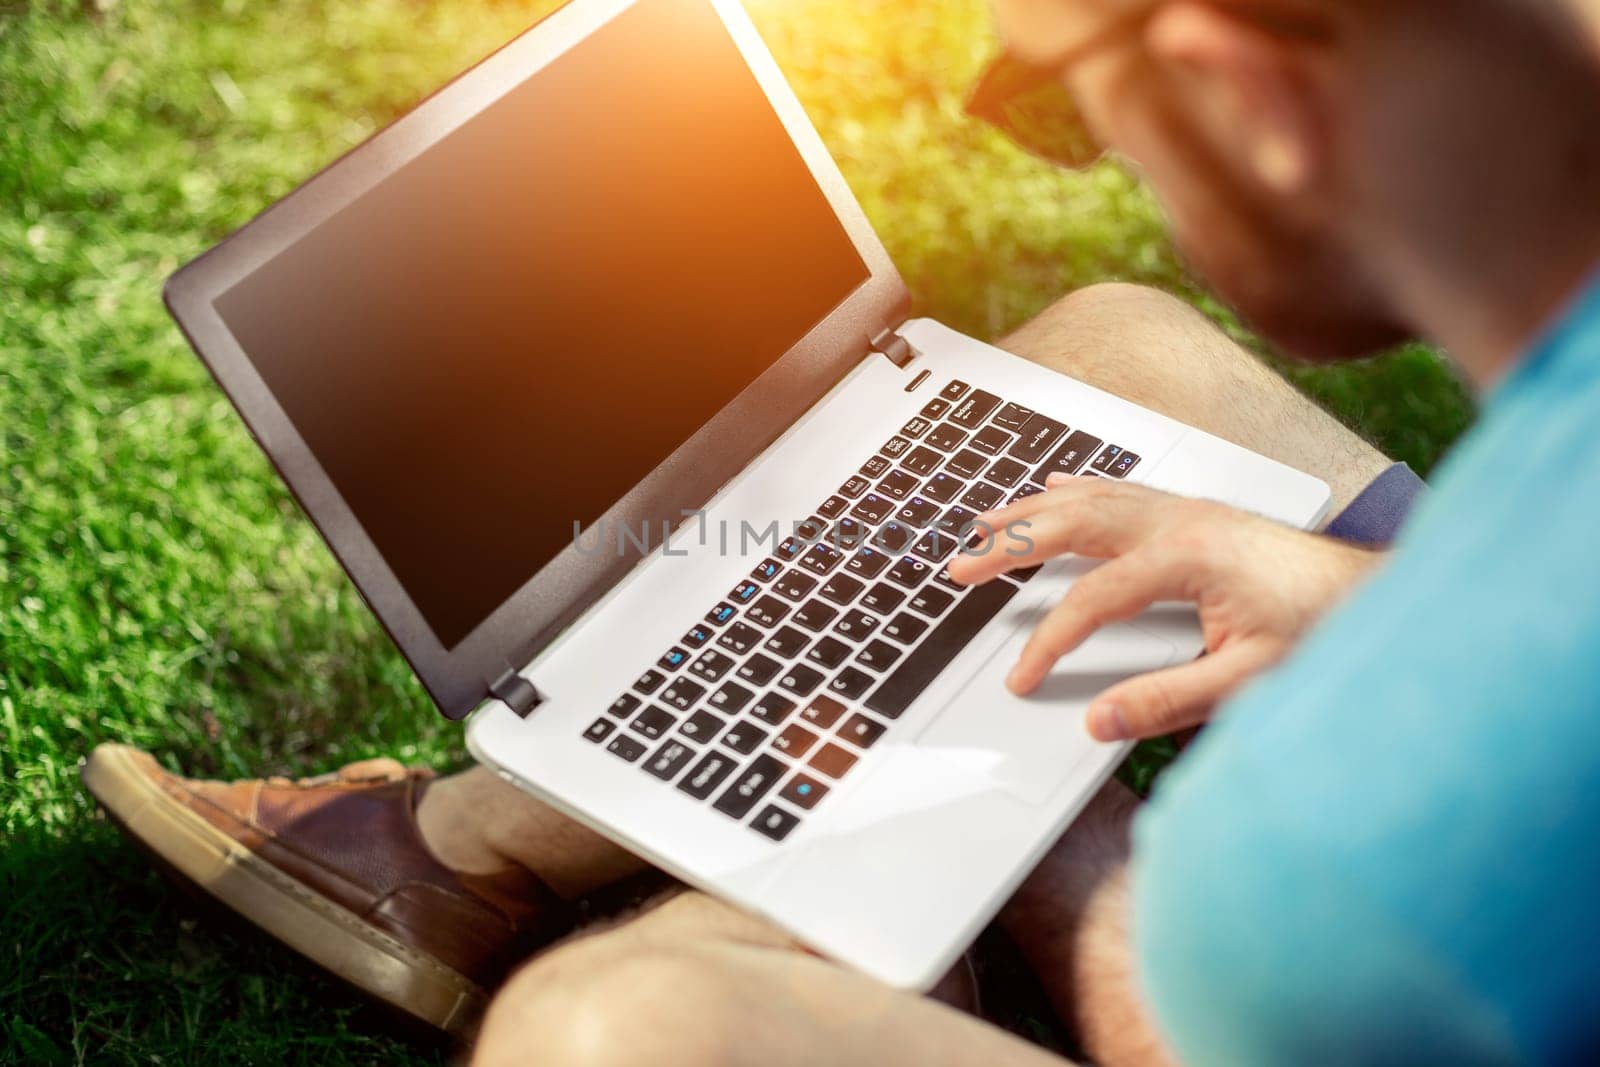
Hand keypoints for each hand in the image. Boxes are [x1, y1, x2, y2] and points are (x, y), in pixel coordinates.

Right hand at [946, 474, 1380, 740]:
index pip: (1091, 600)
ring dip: (1031, 510)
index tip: (1022, 676)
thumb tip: (1101, 720)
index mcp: (1185, 560)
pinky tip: (1056, 486)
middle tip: (961, 568)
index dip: (1048, 640)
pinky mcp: (1195, 512)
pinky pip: (1119, 489)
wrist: (1370, 591)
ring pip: (1089, 499)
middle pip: (1071, 527)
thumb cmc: (1320, 628)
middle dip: (1009, 547)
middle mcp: (1178, 523)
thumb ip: (1168, 702)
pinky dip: (1077, 489)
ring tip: (983, 522)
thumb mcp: (1248, 679)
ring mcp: (1185, 510)